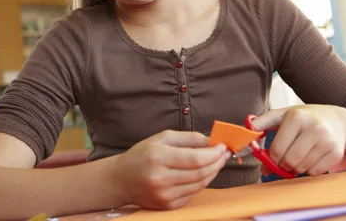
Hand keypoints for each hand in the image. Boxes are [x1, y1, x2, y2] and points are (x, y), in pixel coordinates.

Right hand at [112, 130, 229, 209]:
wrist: (121, 180)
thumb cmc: (141, 155)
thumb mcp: (161, 138)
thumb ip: (188, 138)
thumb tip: (211, 141)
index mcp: (158, 157)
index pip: (195, 158)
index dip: (213, 153)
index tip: (222, 147)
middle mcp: (161, 179)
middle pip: (200, 173)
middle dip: (217, 162)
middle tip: (224, 154)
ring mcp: (164, 195)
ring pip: (200, 185)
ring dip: (212, 172)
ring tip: (217, 162)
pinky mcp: (168, 205)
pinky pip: (193, 193)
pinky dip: (201, 182)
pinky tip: (203, 173)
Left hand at [252, 105, 345, 176]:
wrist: (335, 120)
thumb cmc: (302, 119)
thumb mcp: (280, 116)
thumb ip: (260, 125)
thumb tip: (248, 144)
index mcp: (296, 117)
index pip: (277, 149)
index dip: (271, 157)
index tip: (273, 155)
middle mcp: (314, 127)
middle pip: (289, 161)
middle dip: (283, 164)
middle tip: (284, 159)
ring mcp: (327, 140)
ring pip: (302, 168)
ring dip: (295, 168)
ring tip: (298, 156)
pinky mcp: (336, 152)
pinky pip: (315, 172)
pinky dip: (309, 170)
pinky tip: (311, 158)